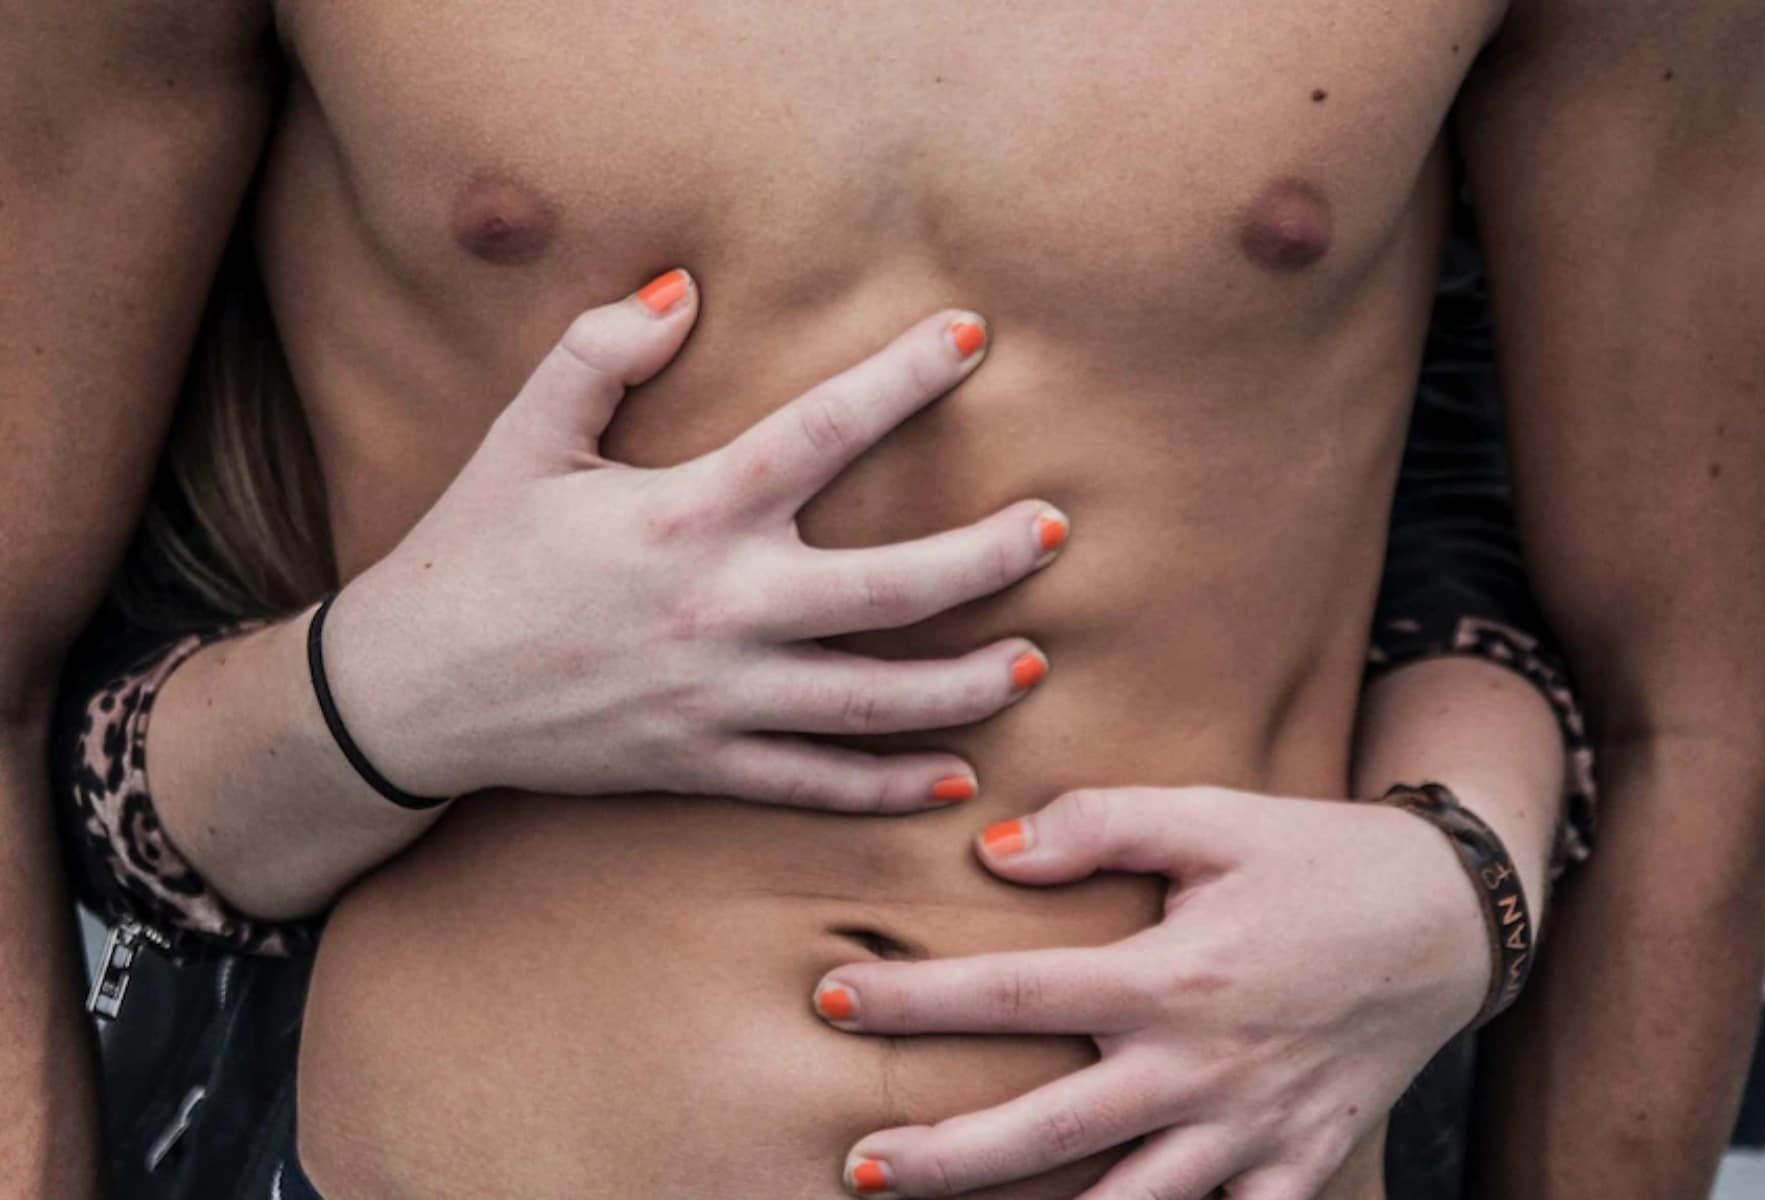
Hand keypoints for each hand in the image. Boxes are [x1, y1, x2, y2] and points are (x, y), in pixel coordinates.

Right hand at [326, 270, 1065, 806]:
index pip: (823, 432)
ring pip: (875, 700)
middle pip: (891, 587)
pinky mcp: (703, 763)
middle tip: (1054, 532)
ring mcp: (719, 698)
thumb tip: (681, 287)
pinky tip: (955, 780)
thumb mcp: (521, 437)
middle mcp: (722, 609)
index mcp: (686, 513)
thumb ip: (598, 353)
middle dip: (986, 558)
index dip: (905, 377)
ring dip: (964, 686)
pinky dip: (891, 788)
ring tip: (1031, 665)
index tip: (973, 335)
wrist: (409, 694)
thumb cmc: (470, 552)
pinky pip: (818, 784)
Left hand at [811, 786, 1491, 1198]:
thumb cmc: (1318, 858)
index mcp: (1171, 976)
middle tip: (853, 1167)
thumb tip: (993, 853)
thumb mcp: (1214, 815)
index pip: (1013, 993)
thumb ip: (1102, 823)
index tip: (828, 997)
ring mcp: (1253, 1130)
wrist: (1451, 916)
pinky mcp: (1301, 1162)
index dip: (913, 1000)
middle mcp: (1202, 1068)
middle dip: (940, 1156)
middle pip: (1046, 1129)